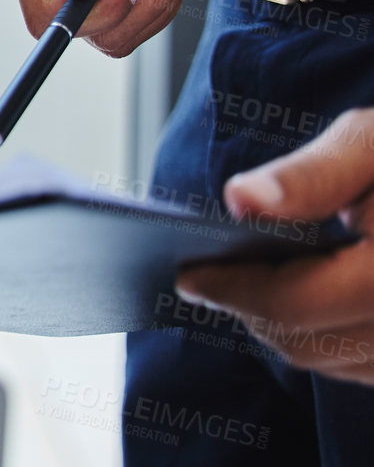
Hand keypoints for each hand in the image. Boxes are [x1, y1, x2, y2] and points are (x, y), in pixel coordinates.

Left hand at [177, 108, 373, 384]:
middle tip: (207, 280)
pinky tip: (300, 302)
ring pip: (330, 361)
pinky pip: (362, 367)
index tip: (187, 275)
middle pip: (305, 341)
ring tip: (247, 288)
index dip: (232, 290)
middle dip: (248, 310)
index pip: (294, 303)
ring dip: (282, 328)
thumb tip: (240, 201)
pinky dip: (324, 340)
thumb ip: (311, 175)